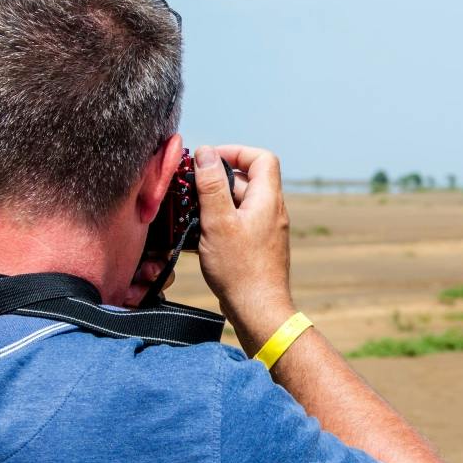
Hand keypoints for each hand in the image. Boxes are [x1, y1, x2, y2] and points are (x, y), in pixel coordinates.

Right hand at [193, 144, 295, 327]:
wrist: (259, 310)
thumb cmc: (240, 268)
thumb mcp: (218, 222)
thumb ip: (211, 185)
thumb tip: (206, 152)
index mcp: (267, 199)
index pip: (261, 158)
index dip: (236, 152)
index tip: (210, 160)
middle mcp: (271, 211)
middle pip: (247, 181)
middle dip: (217, 181)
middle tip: (191, 189)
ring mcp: (266, 230)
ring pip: (239, 205)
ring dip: (215, 205)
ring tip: (191, 216)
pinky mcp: (258, 248)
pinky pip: (238, 225)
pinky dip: (219, 225)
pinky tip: (198, 239)